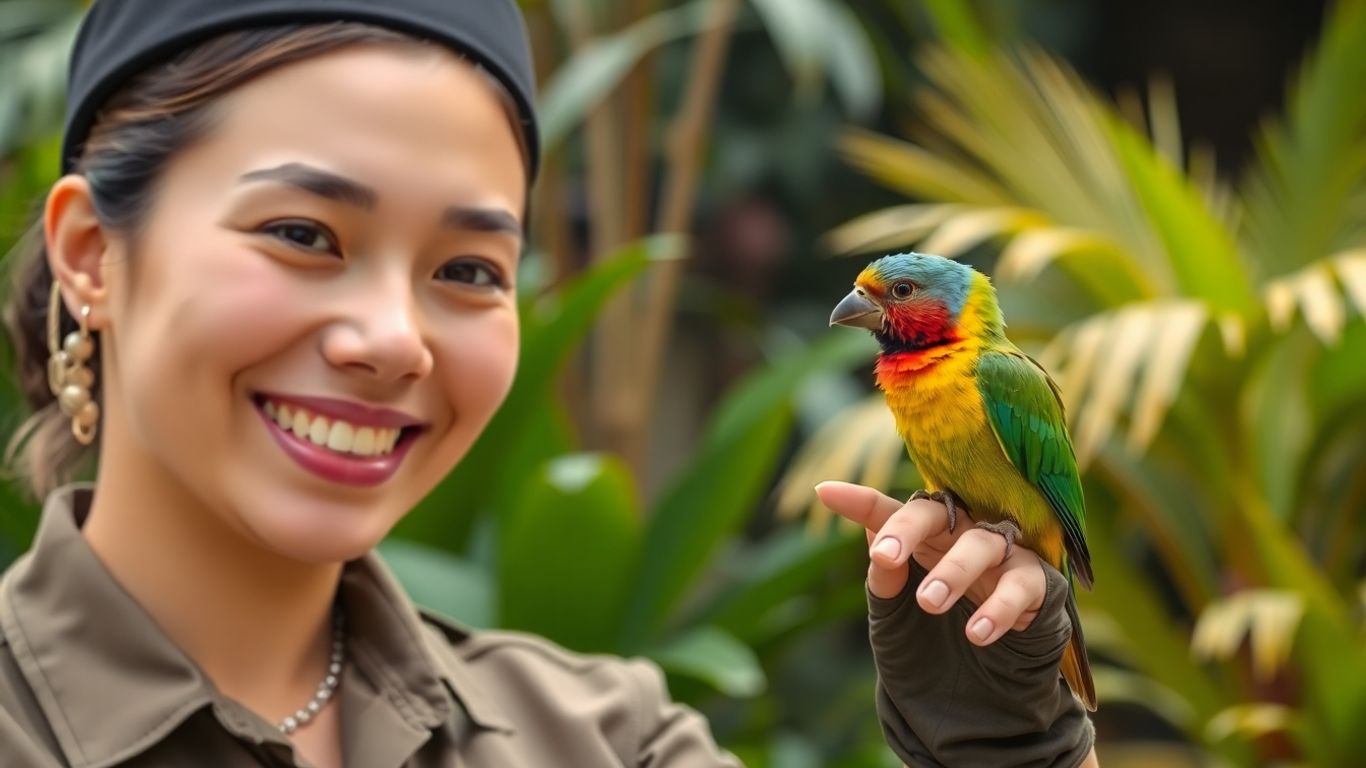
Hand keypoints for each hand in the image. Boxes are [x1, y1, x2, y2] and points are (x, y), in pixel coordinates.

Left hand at [815, 480, 1047, 645]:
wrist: (985, 698)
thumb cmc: (935, 644)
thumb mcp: (896, 619)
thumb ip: (886, 583)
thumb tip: (878, 551)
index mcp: (923, 538)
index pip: (891, 513)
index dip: (860, 503)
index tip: (825, 493)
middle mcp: (961, 535)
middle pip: (937, 512)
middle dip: (908, 529)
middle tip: (884, 557)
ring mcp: (1002, 556)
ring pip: (981, 543)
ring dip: (954, 571)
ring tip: (929, 602)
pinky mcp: (1038, 585)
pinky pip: (1024, 583)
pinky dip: (1000, 607)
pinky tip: (977, 632)